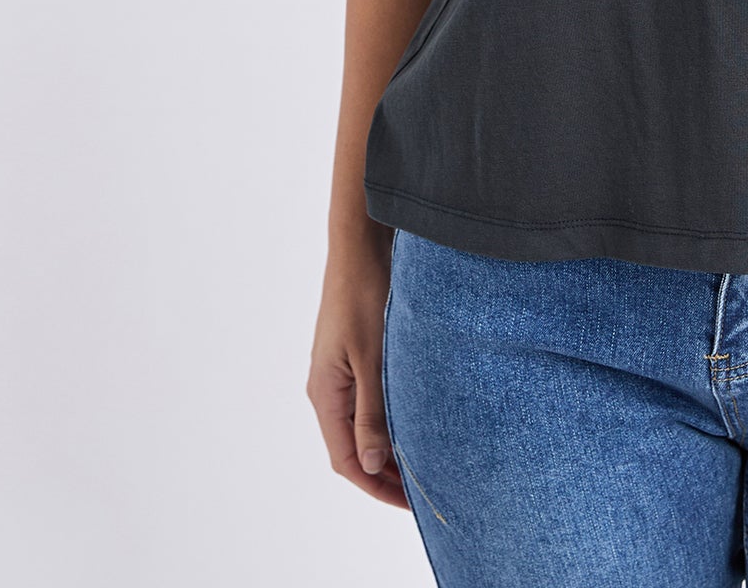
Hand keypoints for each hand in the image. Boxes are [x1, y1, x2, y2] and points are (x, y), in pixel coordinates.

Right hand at [307, 221, 410, 508]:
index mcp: (325, 393)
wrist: (361, 246)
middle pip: (351, 447)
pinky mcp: (354, 355)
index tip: (408, 501)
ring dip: (387, 446)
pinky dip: (387, 418)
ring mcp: (339, 371)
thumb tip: (368, 464)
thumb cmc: (364, 296)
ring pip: (361, 424)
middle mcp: (327, 387)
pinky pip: (367, 400)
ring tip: (423, 461)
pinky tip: (414, 420)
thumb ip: (370, 413)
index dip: (375, 485)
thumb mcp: (372, 359)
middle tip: (422, 489)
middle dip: (384, 472)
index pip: (345, 459)